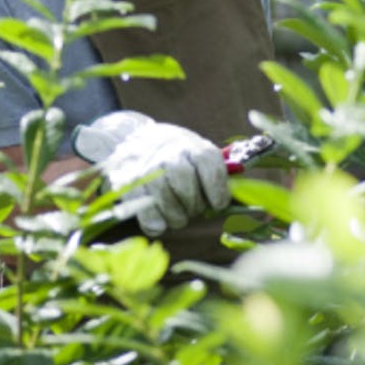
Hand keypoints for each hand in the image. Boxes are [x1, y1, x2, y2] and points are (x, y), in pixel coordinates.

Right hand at [72, 111, 231, 236]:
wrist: (131, 140)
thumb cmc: (175, 154)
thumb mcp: (197, 153)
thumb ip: (214, 172)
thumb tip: (234, 197)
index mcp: (193, 147)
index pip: (210, 169)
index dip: (218, 191)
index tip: (217, 203)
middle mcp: (170, 155)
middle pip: (187, 187)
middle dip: (194, 205)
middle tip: (193, 208)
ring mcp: (148, 171)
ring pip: (167, 202)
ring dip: (177, 216)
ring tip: (178, 214)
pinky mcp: (130, 187)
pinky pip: (147, 214)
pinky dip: (156, 223)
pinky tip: (160, 221)